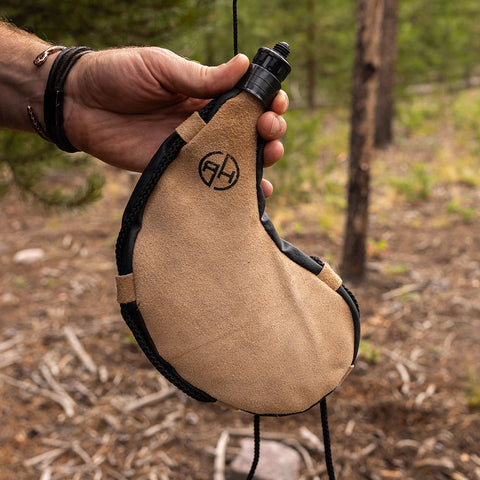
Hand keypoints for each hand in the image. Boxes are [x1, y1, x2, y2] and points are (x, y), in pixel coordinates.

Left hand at [63, 47, 287, 196]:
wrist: (80, 105)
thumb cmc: (119, 76)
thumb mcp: (162, 68)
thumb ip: (202, 76)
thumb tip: (244, 65)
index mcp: (205, 93)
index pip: (247, 99)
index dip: (267, 101)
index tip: (275, 103)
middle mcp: (206, 122)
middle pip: (250, 130)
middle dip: (270, 129)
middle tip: (268, 129)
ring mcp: (195, 148)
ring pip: (238, 156)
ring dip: (262, 157)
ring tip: (269, 155)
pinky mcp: (180, 170)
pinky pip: (212, 181)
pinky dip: (237, 189)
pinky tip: (258, 192)